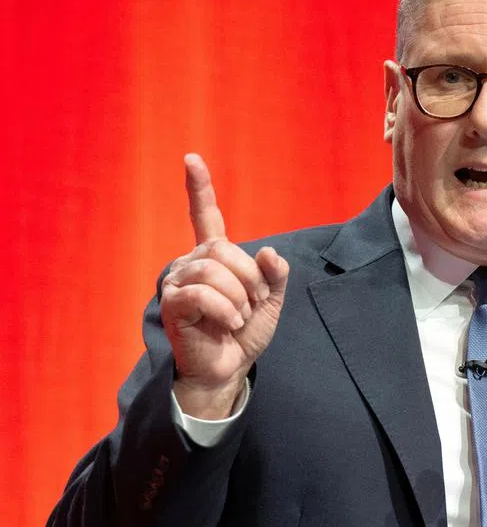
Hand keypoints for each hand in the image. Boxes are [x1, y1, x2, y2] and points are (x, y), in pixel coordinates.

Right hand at [161, 154, 289, 418]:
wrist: (229, 368)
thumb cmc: (245, 333)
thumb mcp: (272, 300)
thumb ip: (275, 274)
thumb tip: (268, 252)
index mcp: (215, 257)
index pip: (205, 215)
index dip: (200, 188)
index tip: (191, 158)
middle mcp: (192, 263)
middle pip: (224, 249)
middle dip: (250, 278)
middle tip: (253, 304)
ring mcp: (178, 282)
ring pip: (213, 270)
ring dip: (238, 297)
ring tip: (239, 318)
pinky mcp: (171, 304)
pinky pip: (201, 293)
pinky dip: (224, 309)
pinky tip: (228, 324)